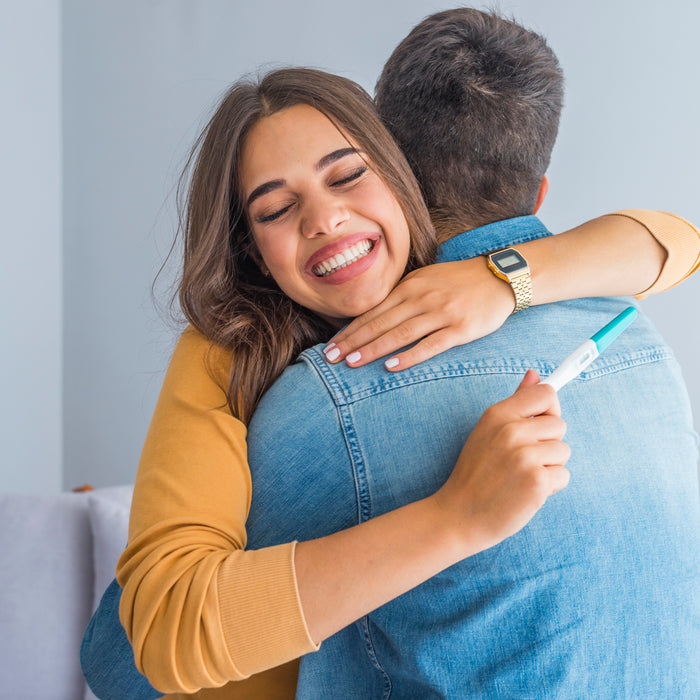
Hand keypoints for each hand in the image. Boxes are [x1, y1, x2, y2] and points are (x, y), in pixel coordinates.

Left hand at [323, 259, 514, 370]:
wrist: (500, 277)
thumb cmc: (459, 281)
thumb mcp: (426, 279)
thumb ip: (402, 296)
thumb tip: (373, 316)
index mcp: (410, 286)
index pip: (374, 311)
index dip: (351, 330)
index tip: (331, 345)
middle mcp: (422, 298)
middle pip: (381, 323)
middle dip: (353, 342)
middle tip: (330, 358)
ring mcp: (441, 313)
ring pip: (400, 334)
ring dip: (373, 349)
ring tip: (352, 363)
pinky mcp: (461, 328)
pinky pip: (430, 345)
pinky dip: (409, 356)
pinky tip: (391, 366)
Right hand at [432, 370, 570, 554]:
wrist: (458, 515)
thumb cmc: (475, 473)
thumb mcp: (488, 430)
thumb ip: (516, 402)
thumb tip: (535, 374)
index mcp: (498, 413)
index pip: (545, 393)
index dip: (549, 410)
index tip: (541, 425)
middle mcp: (511, 430)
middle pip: (560, 425)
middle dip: (548, 444)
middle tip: (522, 460)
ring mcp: (524, 456)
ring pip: (563, 452)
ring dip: (549, 467)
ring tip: (521, 477)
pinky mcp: (537, 482)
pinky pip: (563, 476)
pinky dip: (550, 487)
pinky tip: (526, 492)